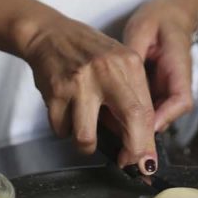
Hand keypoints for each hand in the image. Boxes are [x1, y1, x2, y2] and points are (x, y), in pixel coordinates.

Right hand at [18, 13, 157, 170]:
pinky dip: (64, 129)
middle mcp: (107, 70)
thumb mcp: (117, 66)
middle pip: (132, 119)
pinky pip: (62, 129)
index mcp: (129, 63)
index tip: (146, 161)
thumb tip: (136, 140)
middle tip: (127, 163)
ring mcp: (80, 81)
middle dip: (133, 150)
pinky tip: (66, 113)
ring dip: (86, 145)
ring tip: (84, 133)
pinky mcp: (56, 90)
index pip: (147, 110)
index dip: (147, 142)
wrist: (49, 34)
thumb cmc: (87, 53)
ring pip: (87, 136)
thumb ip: (129, 98)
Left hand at [123, 0, 197, 131]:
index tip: (143, 128)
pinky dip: (133, 114)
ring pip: (158, 114)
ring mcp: (169, 86)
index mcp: (178, 66)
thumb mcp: (142, 30)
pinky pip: (149, 106)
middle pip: (168, 115)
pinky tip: (113, 117)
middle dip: (146, 132)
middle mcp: (177, 81)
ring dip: (138, 126)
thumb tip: (117, 76)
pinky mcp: (159, 87)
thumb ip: (132, 53)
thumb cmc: (159, 17)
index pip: (180, 100)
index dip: (164, 117)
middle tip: (121, 144)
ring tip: (113, 133)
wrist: (173, 12)